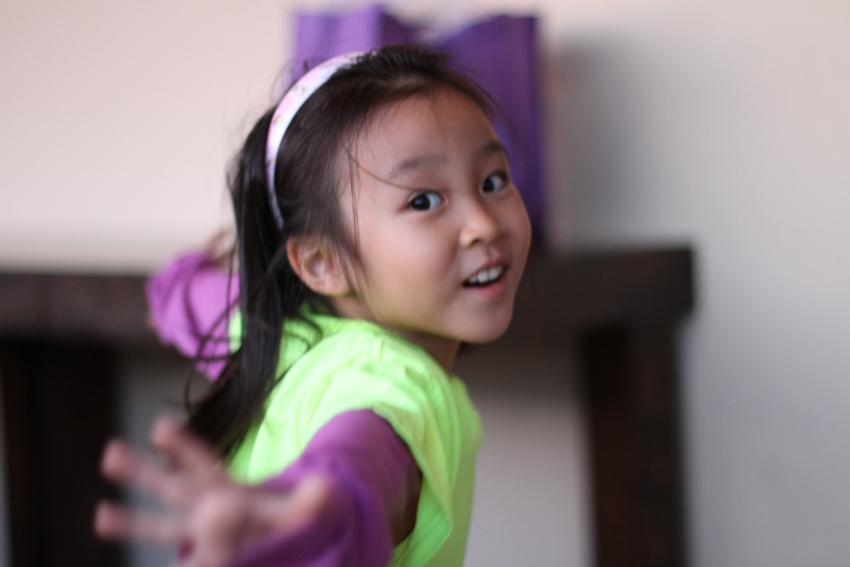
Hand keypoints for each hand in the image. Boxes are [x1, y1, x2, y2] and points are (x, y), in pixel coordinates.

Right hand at [94, 417, 328, 566]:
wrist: (284, 541)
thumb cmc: (287, 519)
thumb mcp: (299, 510)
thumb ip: (309, 502)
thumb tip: (324, 487)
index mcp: (228, 489)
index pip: (204, 465)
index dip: (184, 447)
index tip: (160, 427)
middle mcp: (207, 508)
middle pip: (171, 488)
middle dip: (141, 471)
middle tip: (110, 452)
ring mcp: (201, 536)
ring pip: (164, 527)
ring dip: (133, 521)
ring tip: (101, 514)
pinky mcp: (207, 556)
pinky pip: (188, 559)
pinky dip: (181, 562)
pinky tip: (167, 566)